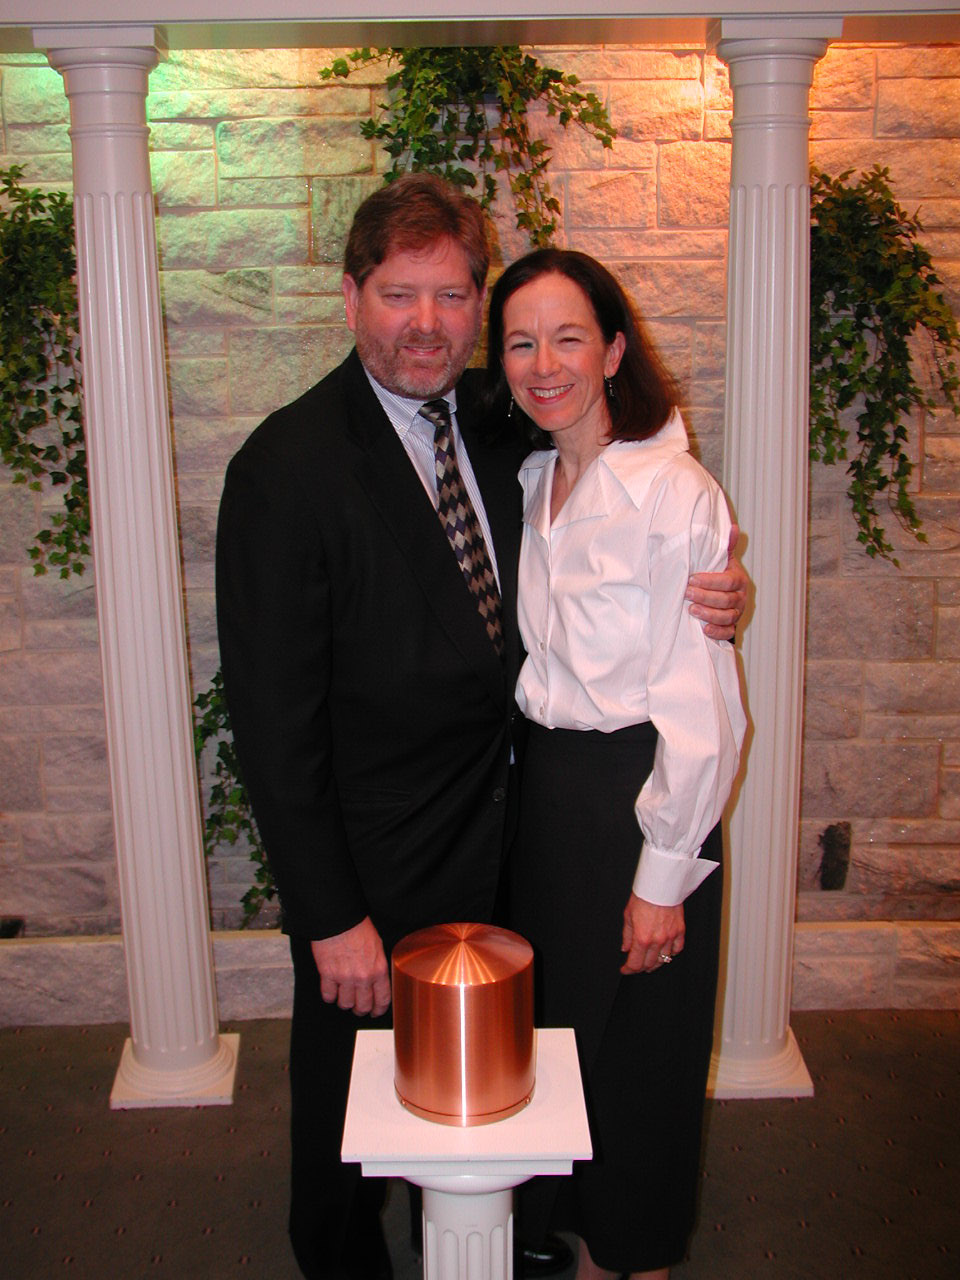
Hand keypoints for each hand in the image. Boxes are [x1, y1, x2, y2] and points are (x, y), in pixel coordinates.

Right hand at [311, 916, 390, 1016]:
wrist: (339, 919)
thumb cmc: (358, 928)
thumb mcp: (377, 946)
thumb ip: (377, 966)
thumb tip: (377, 979)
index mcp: (378, 969)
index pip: (382, 999)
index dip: (378, 1009)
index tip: (375, 1012)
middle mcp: (363, 977)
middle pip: (363, 1006)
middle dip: (361, 1009)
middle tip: (358, 1008)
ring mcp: (345, 978)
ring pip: (345, 1004)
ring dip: (345, 1002)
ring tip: (344, 997)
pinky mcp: (328, 975)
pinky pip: (328, 995)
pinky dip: (329, 996)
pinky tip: (331, 991)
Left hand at [621, 894, 684, 973]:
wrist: (660, 885)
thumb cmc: (643, 897)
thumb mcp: (628, 916)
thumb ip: (627, 936)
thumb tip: (625, 948)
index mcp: (642, 938)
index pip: (635, 964)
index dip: (629, 970)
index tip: (625, 969)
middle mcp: (657, 941)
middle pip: (649, 964)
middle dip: (640, 968)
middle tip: (636, 965)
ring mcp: (670, 937)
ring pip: (664, 960)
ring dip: (655, 963)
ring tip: (649, 962)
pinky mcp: (680, 931)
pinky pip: (677, 949)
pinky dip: (671, 954)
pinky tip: (665, 952)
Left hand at [685, 522, 747, 640]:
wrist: (725, 594)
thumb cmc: (721, 575)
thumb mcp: (723, 560)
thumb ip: (725, 547)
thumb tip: (733, 528)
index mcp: (739, 579)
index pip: (727, 581)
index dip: (710, 581)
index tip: (692, 579)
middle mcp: (740, 597)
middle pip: (726, 600)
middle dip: (705, 597)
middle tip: (687, 593)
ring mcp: (737, 613)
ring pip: (727, 617)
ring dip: (709, 614)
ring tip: (691, 610)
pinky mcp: (731, 626)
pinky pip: (727, 632)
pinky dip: (717, 632)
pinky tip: (704, 629)